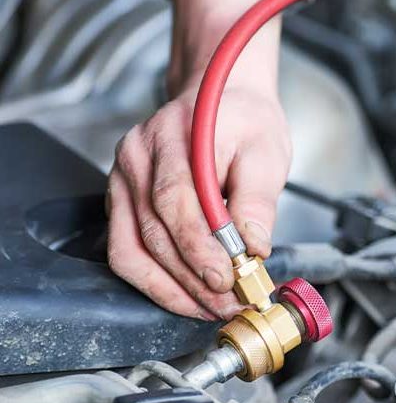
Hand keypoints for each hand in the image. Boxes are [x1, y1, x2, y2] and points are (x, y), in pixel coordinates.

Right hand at [107, 0, 285, 319]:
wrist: (219, 94)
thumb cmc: (245, 121)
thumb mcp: (266, 152)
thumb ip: (257, 201)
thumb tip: (253, 249)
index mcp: (175, 135)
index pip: (178, 201)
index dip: (201, 249)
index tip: (229, 280)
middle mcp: (138, 156)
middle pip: (156, 232)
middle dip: (194, 279)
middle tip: (230, 304)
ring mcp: (123, 176)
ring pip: (134, 249)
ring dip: (173, 289)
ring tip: (211, 308)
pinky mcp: (121, 197)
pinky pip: (125, 249)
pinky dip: (154, 281)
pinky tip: (185, 296)